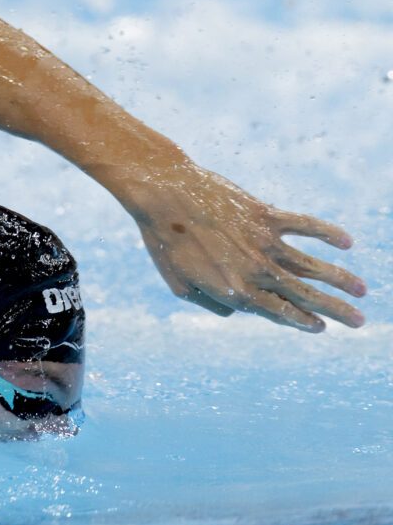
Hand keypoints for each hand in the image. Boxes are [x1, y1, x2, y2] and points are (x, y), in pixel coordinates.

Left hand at [130, 164, 366, 331]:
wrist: (162, 196)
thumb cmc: (164, 243)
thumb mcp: (179, 286)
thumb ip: (210, 304)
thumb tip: (235, 313)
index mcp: (235, 292)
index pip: (279, 312)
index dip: (302, 321)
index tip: (321, 327)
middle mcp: (256, 271)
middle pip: (303, 295)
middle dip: (334, 310)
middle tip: (359, 322)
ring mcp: (264, 243)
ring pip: (312, 266)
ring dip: (340, 279)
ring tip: (362, 290)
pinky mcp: (266, 215)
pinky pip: (305, 225)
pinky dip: (328, 233)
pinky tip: (347, 242)